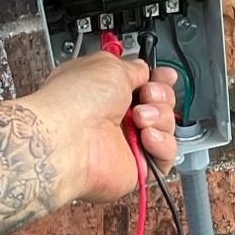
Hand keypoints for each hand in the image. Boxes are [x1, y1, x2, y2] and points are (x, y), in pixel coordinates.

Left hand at [28, 52, 180, 203]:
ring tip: (139, 118)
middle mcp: (116, 118)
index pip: (145, 85)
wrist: (67, 139)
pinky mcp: (137, 169)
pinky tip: (146, 137)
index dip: (158, 80)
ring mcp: (127, 144)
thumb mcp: (109, 66)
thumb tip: (144, 70)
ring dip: (160, 117)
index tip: (164, 76)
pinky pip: (166, 157)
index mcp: (107, 91)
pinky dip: (162, 144)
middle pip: (161, 105)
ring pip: (167, 128)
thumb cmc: (75, 102)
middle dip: (160, 96)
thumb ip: (133, 68)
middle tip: (146, 95)